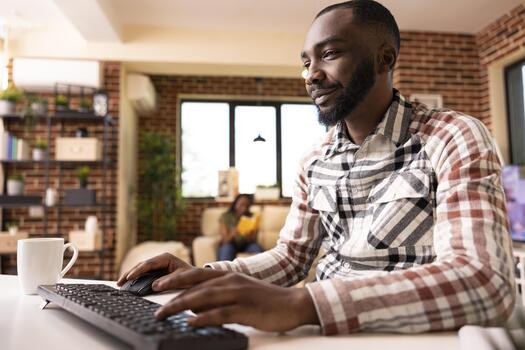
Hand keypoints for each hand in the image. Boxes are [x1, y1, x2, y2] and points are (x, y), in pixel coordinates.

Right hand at [117, 253, 193, 286]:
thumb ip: (169, 281)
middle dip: (130, 273)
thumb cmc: (192, 277)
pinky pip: (143, 275)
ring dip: (130, 276)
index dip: (138, 271)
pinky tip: (128, 284)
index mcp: (166, 258)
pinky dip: (135, 279)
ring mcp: (157, 266)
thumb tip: (154, 285)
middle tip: (120, 282)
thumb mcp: (182, 278)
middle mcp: (160, 260)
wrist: (198, 279)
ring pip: (140, 270)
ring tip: (120, 284)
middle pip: (141, 266)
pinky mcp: (156, 272)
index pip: (149, 264)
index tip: (130, 277)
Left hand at [154, 270, 318, 331]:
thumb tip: (194, 304)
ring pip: (203, 297)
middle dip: (172, 288)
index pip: (196, 274)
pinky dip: (203, 317)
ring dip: (180, 304)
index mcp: (228, 276)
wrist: (292, 304)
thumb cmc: (264, 300)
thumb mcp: (239, 291)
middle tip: (152, 293)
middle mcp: (230, 282)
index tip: (156, 284)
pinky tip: (190, 322)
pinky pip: (220, 313)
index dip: (175, 278)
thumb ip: (218, 294)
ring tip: (163, 313)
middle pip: (195, 284)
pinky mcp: (246, 310)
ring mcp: (238, 295)